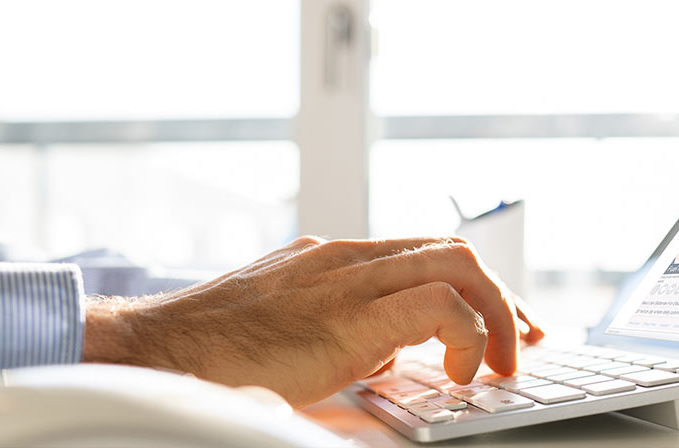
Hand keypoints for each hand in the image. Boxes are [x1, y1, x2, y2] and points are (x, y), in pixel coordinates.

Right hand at [82, 236, 545, 407]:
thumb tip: (398, 358)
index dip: (479, 289)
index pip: (429, 252)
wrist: (156, 352)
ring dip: (494, 313)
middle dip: (502, 297)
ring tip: (497, 363)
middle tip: (522, 343)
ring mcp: (346, 278)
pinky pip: (435, 303)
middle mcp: (347, 257)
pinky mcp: (346, 314)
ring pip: (455, 263)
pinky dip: (465, 334)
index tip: (506, 326)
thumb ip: (351, 334)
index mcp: (338, 260)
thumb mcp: (299, 333)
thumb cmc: (217, 351)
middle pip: (452, 249)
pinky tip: (458, 371)